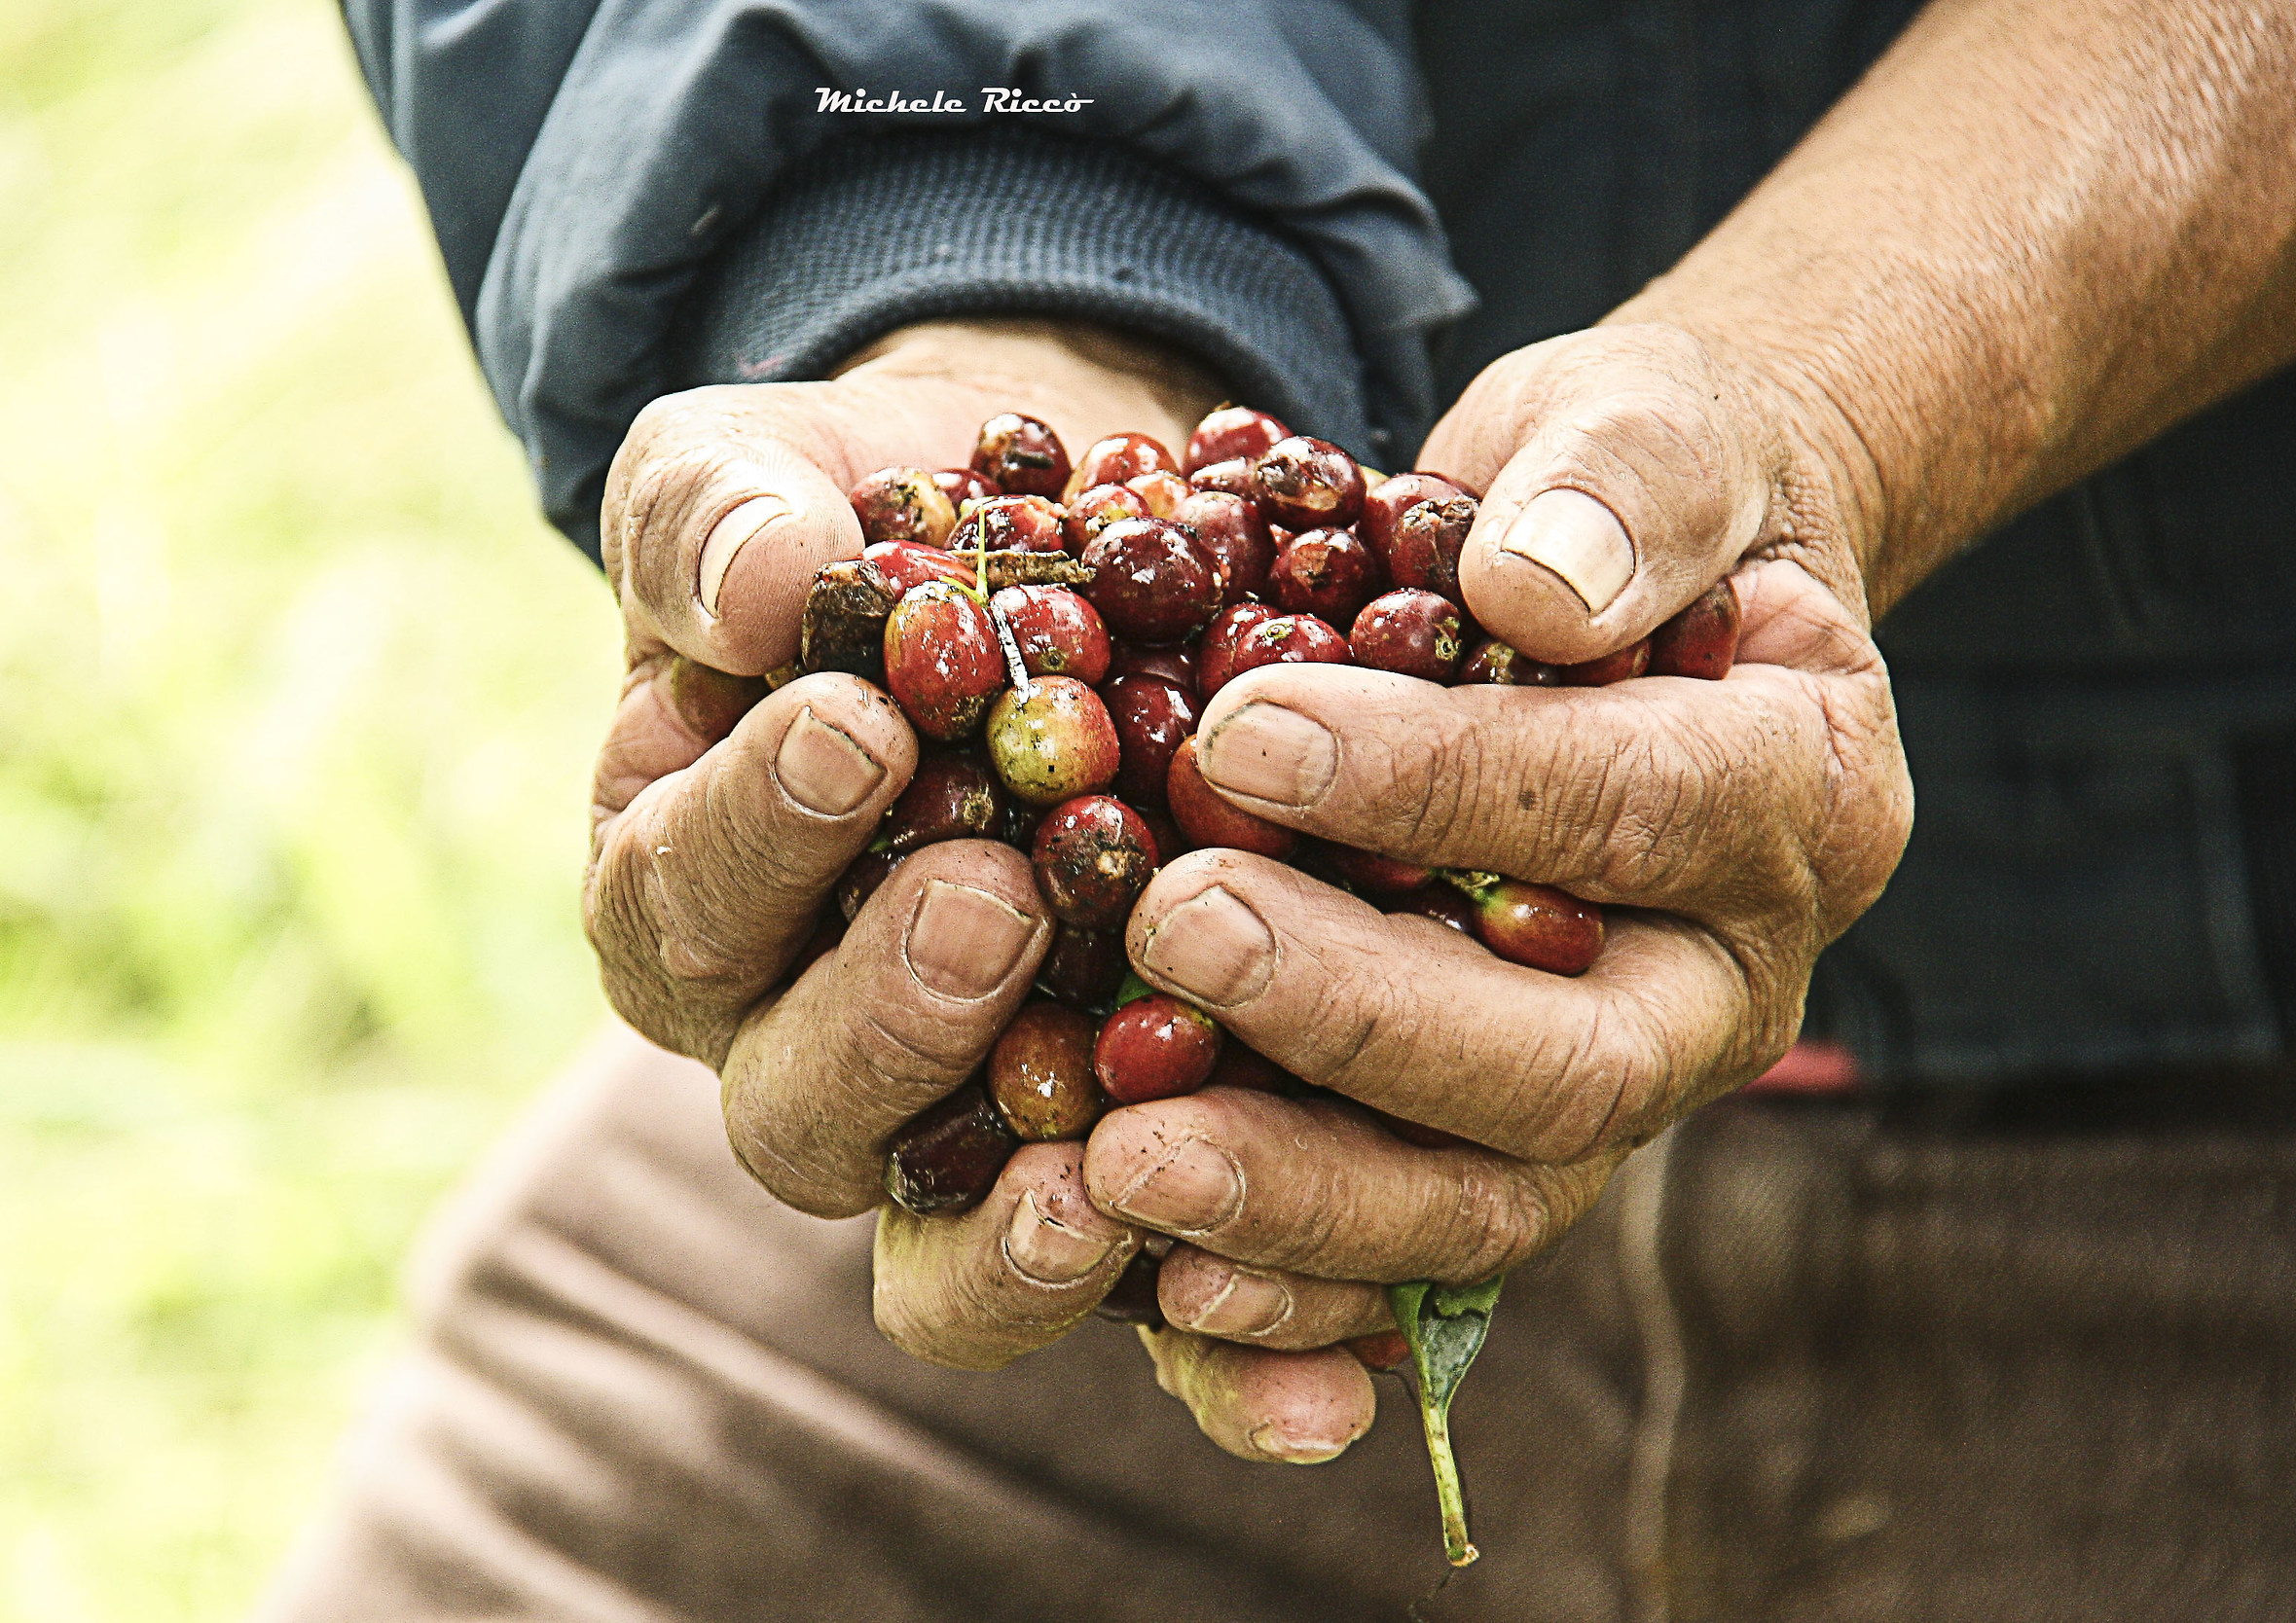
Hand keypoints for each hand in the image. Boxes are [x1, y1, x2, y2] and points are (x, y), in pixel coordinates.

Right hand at [584, 317, 1224, 1368]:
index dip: (757, 833)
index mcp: (692, 893)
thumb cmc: (883, 511)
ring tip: (1110, 1185)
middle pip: (796, 1108)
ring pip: (951, 1237)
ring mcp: (971, 1124)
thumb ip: (725, 514)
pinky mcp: (1130, 1167)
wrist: (1058, 551)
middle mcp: (808, 1042)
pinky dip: (1225, 1358)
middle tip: (990, 906)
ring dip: (1022, 1232)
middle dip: (885, 1018)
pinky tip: (1327, 1386)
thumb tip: (764, 579)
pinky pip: (1156, 1305)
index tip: (863, 724)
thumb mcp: (776, 469)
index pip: (679, 902)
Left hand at [1093, 322, 1913, 1455]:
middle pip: (1569, 1071)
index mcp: (1801, 798)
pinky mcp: (1497, 1148)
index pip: (1633, 810)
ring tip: (1123, 1157)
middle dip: (1362, 1017)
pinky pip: (1408, 1259)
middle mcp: (1723, 986)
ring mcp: (1614, 1091)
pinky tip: (1150, 1268)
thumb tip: (1536, 593)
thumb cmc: (1623, 499)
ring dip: (1303, 1197)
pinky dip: (1288, 1284)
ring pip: (1485, 1204)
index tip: (1243, 734)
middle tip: (1177, 934)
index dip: (1443, 785)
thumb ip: (1627, 486)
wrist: (1612, 602)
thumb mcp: (1651, 431)